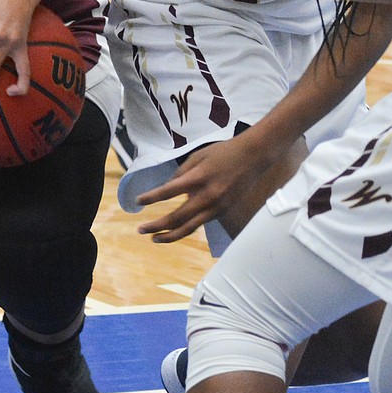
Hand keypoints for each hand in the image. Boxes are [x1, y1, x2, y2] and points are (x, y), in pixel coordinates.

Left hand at [135, 134, 275, 242]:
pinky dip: (185, 228)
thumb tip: (166, 189)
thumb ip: (181, 173)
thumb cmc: (223, 153)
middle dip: (156, 226)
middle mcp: (207, 196)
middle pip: (176, 217)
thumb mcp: (198, 156)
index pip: (168, 192)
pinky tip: (173, 229)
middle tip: (140, 230)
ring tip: (154, 239)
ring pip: (189, 228)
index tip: (137, 201)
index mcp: (198, 178)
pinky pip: (200, 223)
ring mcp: (216, 207)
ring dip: (169, 236)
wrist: (253, 157)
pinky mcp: (222, 212)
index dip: (151, 198)